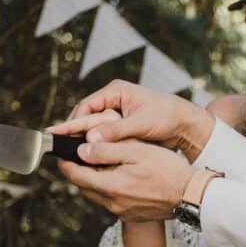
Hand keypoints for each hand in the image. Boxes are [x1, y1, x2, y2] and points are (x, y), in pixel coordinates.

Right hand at [48, 79, 215, 159]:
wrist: (186, 123)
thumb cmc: (166, 116)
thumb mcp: (140, 124)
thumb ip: (115, 131)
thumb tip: (90, 138)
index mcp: (115, 91)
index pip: (86, 106)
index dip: (73, 122)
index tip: (61, 136)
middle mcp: (113, 99)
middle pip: (86, 116)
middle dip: (74, 131)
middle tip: (59, 148)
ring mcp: (117, 112)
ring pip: (93, 126)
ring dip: (84, 138)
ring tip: (69, 153)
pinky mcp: (121, 124)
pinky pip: (103, 133)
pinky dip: (96, 143)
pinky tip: (88, 155)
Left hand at [58, 140, 194, 220]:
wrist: (191, 195)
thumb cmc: (167, 170)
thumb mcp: (136, 151)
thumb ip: (106, 150)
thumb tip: (81, 149)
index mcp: (109, 186)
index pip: (74, 174)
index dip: (64, 160)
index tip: (62, 150)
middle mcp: (111, 203)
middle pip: (82, 186)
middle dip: (78, 169)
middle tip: (81, 153)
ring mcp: (121, 212)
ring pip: (96, 194)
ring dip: (94, 179)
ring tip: (102, 163)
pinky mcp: (131, 216)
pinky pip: (111, 201)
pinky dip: (109, 188)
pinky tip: (121, 177)